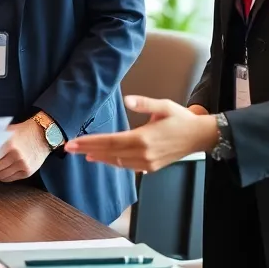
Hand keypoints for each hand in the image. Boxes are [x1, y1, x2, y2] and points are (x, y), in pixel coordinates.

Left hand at [0, 118, 49, 182]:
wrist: (43, 135)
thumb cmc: (23, 132)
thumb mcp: (8, 132)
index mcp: (9, 144)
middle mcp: (16, 155)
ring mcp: (22, 165)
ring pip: (1, 176)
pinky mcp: (27, 172)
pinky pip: (10, 179)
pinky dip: (3, 177)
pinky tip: (1, 173)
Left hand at [64, 96, 219, 172]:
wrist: (199, 137)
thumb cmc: (181, 119)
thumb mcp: (163, 106)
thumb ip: (144, 103)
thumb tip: (127, 100)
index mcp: (144, 138)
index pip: (110, 141)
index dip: (90, 143)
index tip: (74, 143)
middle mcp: (144, 154)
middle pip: (109, 153)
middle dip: (88, 151)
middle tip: (69, 148)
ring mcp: (147, 163)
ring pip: (117, 162)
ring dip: (99, 158)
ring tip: (84, 153)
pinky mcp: (151, 168)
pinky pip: (127, 166)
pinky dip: (113, 162)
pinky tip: (104, 158)